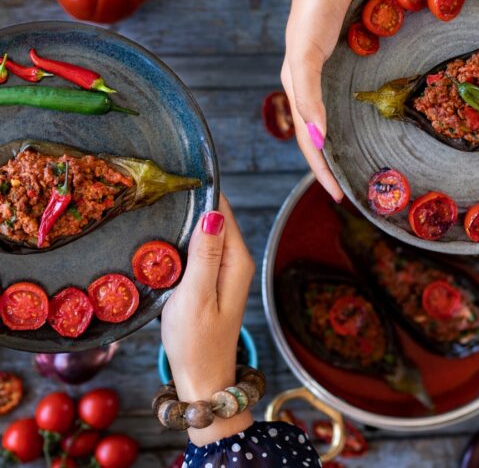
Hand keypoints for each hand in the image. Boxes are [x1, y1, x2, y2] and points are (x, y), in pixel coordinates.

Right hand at [161, 195, 255, 445]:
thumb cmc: (196, 342)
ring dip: (190, 220)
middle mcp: (237, 261)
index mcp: (236, 261)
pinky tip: (169, 236)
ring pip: (210, 232)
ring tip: (162, 206)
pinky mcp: (216, 279)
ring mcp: (227, 270)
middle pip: (218, 219)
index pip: (223, 212)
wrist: (203, 378)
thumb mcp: (196, 296)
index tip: (177, 179)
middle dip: (195, 204)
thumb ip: (205, 255)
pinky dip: (188, 238)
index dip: (203, 194)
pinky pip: (204, 248)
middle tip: (162, 191)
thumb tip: (213, 214)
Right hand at [282, 0, 373, 201]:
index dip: (322, 169)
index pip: (310, 141)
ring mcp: (334, 72)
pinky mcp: (353, 57)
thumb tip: (319, 140)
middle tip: (355, 188)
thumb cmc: (312, 14)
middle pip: (323, 135)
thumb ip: (308, 98)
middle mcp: (315, 85)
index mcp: (299, 89)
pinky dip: (364, 113)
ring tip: (365, 162)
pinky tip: (377, 122)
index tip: (340, 196)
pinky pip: (358, 93)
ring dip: (349, 141)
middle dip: (334, 164)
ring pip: (340, 117)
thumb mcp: (303, 58)